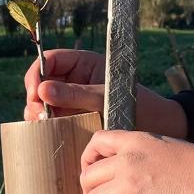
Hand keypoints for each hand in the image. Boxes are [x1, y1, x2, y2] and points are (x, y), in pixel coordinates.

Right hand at [23, 49, 187, 137]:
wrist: (159, 126)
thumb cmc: (140, 104)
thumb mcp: (106, 97)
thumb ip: (76, 94)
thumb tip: (42, 90)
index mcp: (84, 64)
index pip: (51, 60)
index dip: (38, 73)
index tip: (34, 94)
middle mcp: (76, 80)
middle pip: (43, 81)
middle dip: (34, 97)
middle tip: (37, 115)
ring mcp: (75, 100)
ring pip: (45, 102)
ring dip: (38, 112)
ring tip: (42, 124)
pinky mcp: (76, 118)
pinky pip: (55, 118)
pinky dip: (47, 125)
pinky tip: (48, 133)